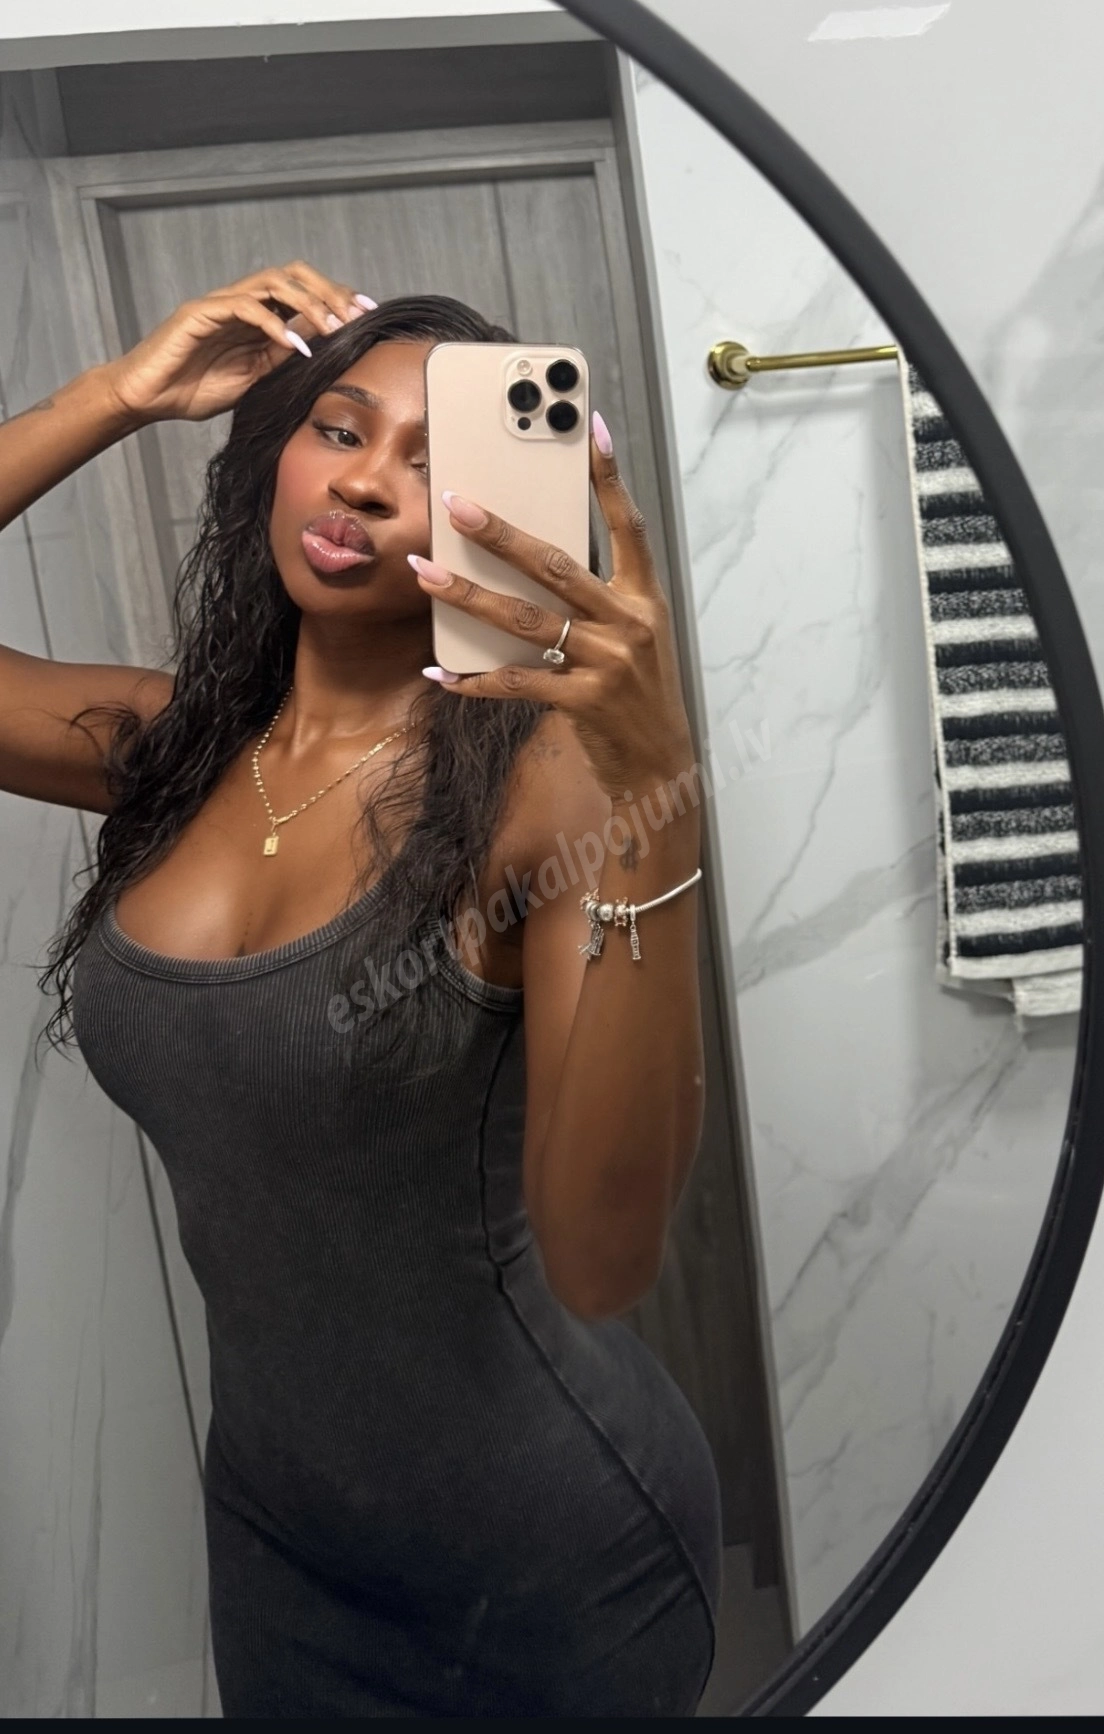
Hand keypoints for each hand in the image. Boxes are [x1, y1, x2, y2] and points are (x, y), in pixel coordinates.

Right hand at [103, 260, 376, 425]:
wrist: (148, 399)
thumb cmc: (194, 390)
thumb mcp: (253, 379)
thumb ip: (281, 360)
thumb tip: (322, 349)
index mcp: (256, 318)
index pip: (302, 293)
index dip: (336, 298)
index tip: (367, 314)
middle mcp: (241, 303)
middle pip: (293, 276)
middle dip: (329, 291)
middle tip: (355, 316)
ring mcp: (220, 304)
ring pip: (273, 283)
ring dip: (309, 303)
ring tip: (332, 327)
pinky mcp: (200, 313)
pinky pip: (245, 307)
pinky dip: (274, 324)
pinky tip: (294, 345)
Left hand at [410, 413, 697, 804]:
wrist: (659, 764)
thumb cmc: (636, 695)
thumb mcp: (633, 639)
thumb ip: (597, 602)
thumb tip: (535, 564)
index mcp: (643, 599)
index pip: (628, 526)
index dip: (609, 477)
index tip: (589, 427)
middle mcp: (629, 623)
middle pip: (557, 566)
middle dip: (500, 533)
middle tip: (456, 505)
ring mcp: (607, 662)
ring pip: (526, 620)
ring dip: (468, 595)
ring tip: (425, 573)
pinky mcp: (583, 702)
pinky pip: (517, 683)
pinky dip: (474, 681)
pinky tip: (441, 675)